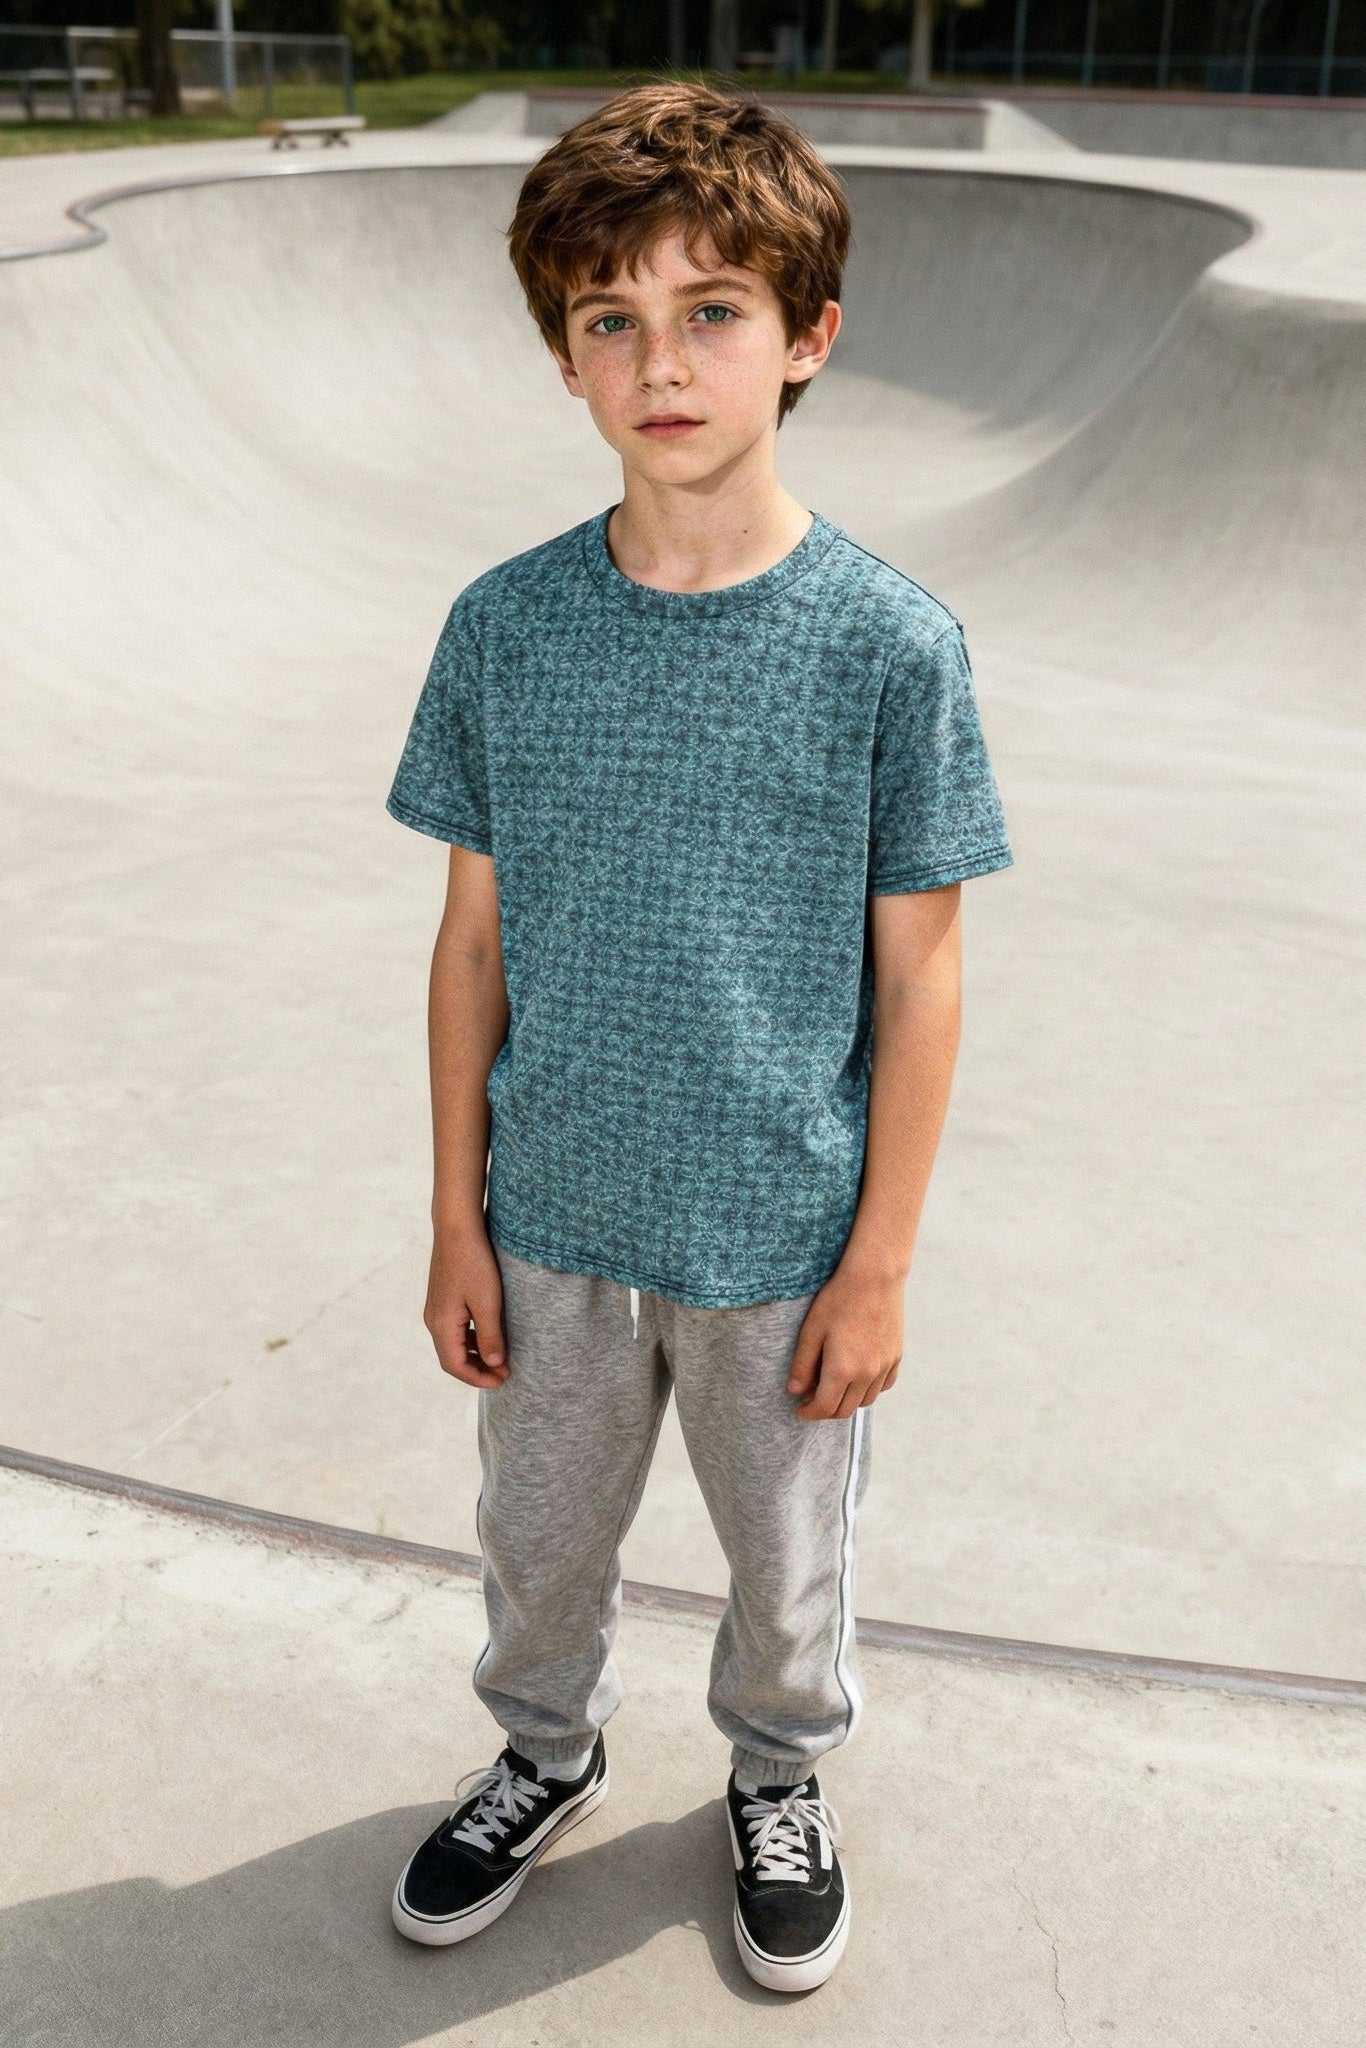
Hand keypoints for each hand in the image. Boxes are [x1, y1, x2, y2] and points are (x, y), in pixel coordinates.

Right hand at [424, 1227, 509, 1389]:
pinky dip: (471, 1339)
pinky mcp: (443, 1298)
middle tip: (506, 1373)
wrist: (458, 1227)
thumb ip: (491, 1336)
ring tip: (501, 1358)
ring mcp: (436, 1309)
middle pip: (452, 1358)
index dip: (478, 1379)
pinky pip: (454, 1329)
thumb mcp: (488, 1303)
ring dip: (475, 1355)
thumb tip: (494, 1365)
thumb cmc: (474, 1263)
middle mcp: (433, 1320)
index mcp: (441, 1325)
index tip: (503, 1381)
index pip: (455, 1366)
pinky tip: (489, 1335)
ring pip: (454, 1344)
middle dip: (478, 1370)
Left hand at [786, 1262, 904, 1420]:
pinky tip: (857, 1376)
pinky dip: (868, 1389)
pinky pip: (883, 1386)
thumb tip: (795, 1392)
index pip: (824, 1408)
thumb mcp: (811, 1331)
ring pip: (865, 1401)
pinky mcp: (895, 1356)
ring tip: (833, 1386)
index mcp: (843, 1370)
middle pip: (845, 1410)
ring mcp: (884, 1366)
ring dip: (847, 1401)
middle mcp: (867, 1374)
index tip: (799, 1410)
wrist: (874, 1277)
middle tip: (812, 1399)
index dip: (809, 1413)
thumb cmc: (838, 1299)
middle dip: (826, 1410)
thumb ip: (802, 1365)